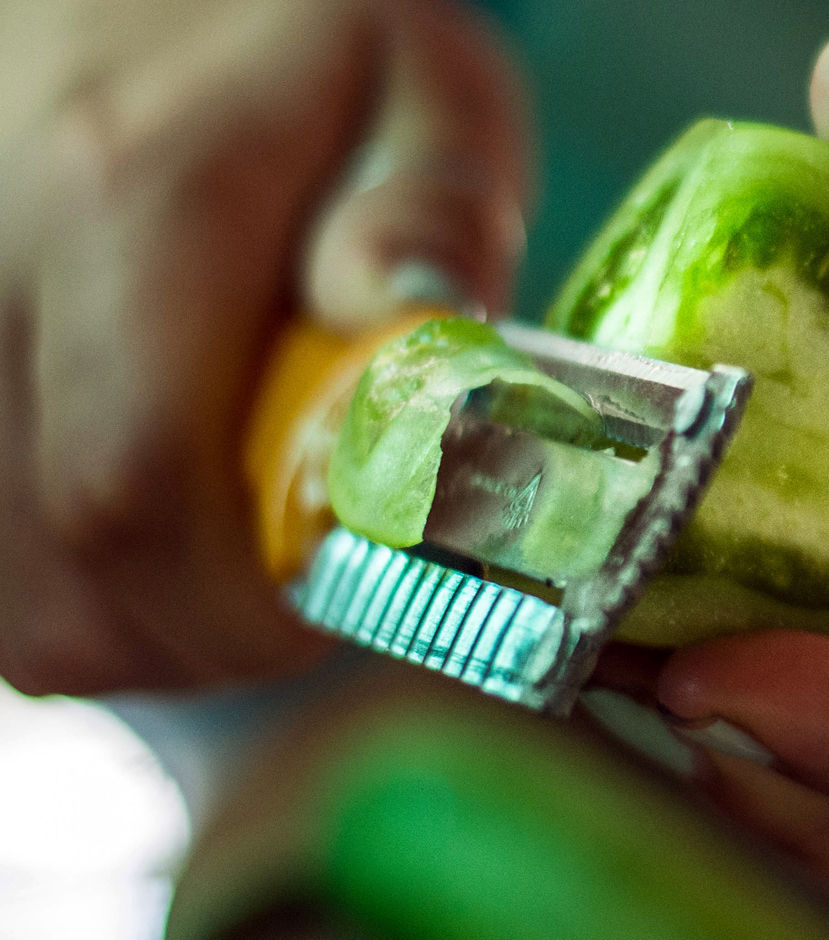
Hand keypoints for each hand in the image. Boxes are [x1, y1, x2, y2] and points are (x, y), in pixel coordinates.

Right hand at [0, 0, 528, 693]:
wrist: (137, 6)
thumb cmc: (302, 63)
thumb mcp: (423, 94)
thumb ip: (434, 204)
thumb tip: (412, 316)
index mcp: (135, 196)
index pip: (139, 487)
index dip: (242, 608)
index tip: (333, 608)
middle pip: (64, 572)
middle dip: (208, 635)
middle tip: (299, 597)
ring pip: (13, 600)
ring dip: (138, 625)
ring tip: (229, 553)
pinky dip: (71, 596)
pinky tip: (147, 530)